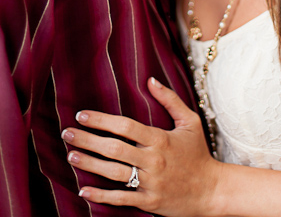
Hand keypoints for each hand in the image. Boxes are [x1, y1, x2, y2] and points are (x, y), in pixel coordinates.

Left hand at [62, 77, 222, 216]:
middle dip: (88, 140)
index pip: (125, 126)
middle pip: (114, 148)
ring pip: (114, 172)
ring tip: (71, 156)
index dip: (102, 120)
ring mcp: (150, 182)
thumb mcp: (190, 121)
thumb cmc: (199, 153)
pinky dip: (101, 196)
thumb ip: (170, 99)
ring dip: (90, 164)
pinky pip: (121, 199)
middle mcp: (153, 160)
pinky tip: (83, 190)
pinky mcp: (150, 202)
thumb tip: (151, 79)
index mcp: (160, 139)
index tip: (82, 115)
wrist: (212, 191)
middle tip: (67, 134)